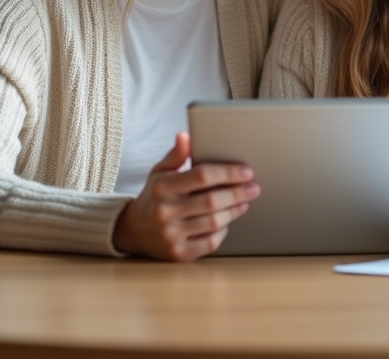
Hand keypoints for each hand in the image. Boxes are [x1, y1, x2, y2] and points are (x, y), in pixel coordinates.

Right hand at [112, 132, 259, 260]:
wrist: (135, 230)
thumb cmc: (154, 196)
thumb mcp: (160, 172)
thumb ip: (176, 155)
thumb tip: (186, 136)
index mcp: (163, 187)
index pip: (202, 176)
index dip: (228, 173)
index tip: (246, 171)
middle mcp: (165, 211)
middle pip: (212, 201)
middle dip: (238, 193)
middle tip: (254, 187)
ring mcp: (171, 234)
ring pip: (214, 222)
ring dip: (234, 211)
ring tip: (244, 201)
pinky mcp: (179, 253)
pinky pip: (210, 242)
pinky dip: (222, 231)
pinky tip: (226, 221)